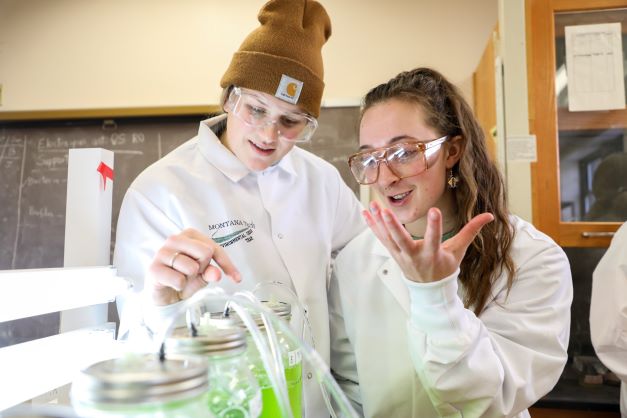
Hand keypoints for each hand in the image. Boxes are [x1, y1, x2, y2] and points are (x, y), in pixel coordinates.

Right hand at [146, 228, 240, 304]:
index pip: (214, 247)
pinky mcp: (154, 268)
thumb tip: (217, 274)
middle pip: (205, 252)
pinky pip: (179, 279)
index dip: (227, 264)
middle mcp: (174, 239)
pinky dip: (180, 286)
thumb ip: (211, 272)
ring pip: (192, 267)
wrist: (163, 295)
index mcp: (189, 235)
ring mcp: (162, 252)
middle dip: (203, 268)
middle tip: (194, 273)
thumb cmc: (183, 277)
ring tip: (181, 277)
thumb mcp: (203, 275)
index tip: (237, 278)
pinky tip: (172, 284)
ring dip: (189, 278)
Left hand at [364, 201, 493, 282]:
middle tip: (386, 211)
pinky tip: (365, 213)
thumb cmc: (445, 267)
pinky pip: (381, 238)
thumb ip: (471, 231)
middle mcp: (414, 256)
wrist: (429, 289)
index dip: (435, 226)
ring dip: (379, 222)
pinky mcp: (393, 253)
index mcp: (432, 255)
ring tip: (373, 205)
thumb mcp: (459, 251)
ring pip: (388, 238)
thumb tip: (489, 215)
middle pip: (402, 241)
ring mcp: (401, 255)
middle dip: (394, 227)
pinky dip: (372, 226)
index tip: (435, 210)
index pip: (434, 239)